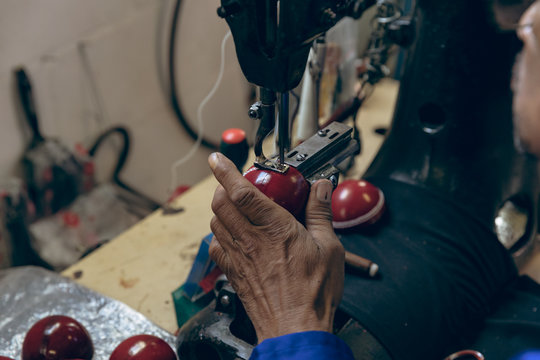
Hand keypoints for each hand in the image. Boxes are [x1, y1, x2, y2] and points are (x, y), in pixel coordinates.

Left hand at [208, 152, 344, 341]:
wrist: (295, 329)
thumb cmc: (313, 292)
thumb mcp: (329, 247)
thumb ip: (320, 212)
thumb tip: (321, 188)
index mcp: (274, 228)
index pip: (241, 191)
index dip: (226, 171)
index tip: (218, 158)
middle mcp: (250, 240)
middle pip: (221, 204)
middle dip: (223, 188)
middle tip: (234, 184)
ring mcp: (238, 258)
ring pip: (216, 223)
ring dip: (221, 209)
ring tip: (234, 207)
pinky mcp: (234, 274)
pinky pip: (216, 248)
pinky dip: (218, 236)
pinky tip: (231, 237)